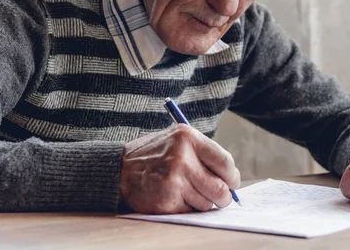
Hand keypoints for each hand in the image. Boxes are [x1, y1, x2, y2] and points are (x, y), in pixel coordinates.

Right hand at [119, 124, 239, 213]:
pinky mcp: (167, 199)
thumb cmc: (153, 155)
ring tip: (184, 191)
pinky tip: (172, 196)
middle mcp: (182, 157)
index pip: (225, 162)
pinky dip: (185, 208)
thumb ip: (202, 154)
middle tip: (219, 197)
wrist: (118, 169)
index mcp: (188, 137)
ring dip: (200, 202)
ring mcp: (174, 180)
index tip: (230, 182)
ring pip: (206, 203)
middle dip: (223, 197)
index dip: (231, 176)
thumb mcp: (176, 140)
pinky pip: (190, 212)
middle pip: (221, 188)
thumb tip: (231, 179)